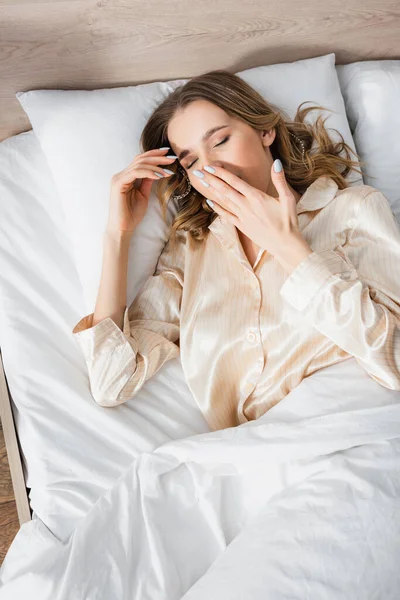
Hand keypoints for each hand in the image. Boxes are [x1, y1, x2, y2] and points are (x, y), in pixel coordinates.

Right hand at [106, 148, 176, 233]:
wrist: (122, 228)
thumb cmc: (131, 214)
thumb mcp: (143, 195)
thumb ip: (147, 182)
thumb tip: (157, 171)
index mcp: (126, 176)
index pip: (140, 160)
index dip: (154, 155)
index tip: (168, 153)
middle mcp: (121, 175)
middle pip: (140, 159)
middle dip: (158, 157)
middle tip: (172, 157)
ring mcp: (118, 178)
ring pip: (139, 164)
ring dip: (156, 165)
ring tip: (168, 169)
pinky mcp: (118, 184)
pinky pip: (135, 173)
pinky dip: (149, 172)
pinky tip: (159, 175)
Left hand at [193, 160, 312, 273]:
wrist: (285, 244)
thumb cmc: (288, 221)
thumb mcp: (288, 199)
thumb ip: (280, 180)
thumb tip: (276, 162)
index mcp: (256, 197)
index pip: (235, 181)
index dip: (221, 173)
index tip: (210, 166)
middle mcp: (246, 206)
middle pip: (225, 190)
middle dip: (211, 180)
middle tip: (198, 173)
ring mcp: (242, 217)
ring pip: (224, 201)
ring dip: (212, 191)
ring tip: (201, 183)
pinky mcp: (242, 226)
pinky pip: (226, 215)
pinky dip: (217, 208)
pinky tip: (209, 202)